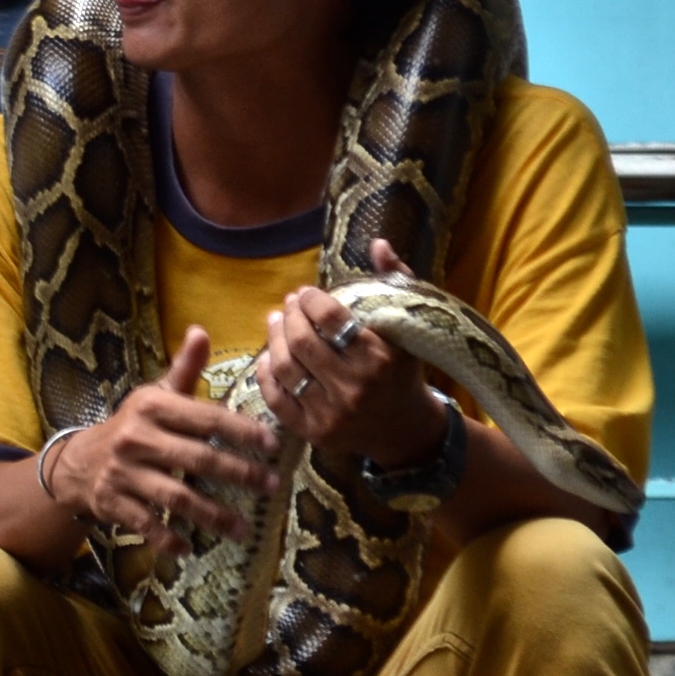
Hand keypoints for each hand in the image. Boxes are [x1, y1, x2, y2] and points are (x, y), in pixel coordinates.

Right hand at [45, 325, 281, 558]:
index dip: (242, 431)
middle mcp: (136, 438)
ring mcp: (122, 472)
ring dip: (212, 516)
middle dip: (239, 474)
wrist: (78, 462)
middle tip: (271, 487)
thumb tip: (201, 330)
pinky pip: (145, 524)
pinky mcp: (112, 502)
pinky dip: (166, 538)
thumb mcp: (155, 396)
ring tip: (242, 529)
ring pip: (175, 496)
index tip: (274, 445)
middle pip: (197, 459)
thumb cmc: (132, 427)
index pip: (206, 418)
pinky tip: (188, 547)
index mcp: (151, 407)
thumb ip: (184, 369)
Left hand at [254, 239, 450, 465]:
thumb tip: (378, 243)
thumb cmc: (403, 369)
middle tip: (288, 304)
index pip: (330, 318)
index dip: (310, 300)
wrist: (405, 428)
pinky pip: (277, 399)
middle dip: (289, 316)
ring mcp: (332, 413)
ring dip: (273, 339)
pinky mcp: (315, 432)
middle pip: (302, 342)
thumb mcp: (407, 326)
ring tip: (275, 322)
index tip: (306, 292)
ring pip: (285, 368)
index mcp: (379, 357)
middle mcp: (355, 387)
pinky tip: (267, 356)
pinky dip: (266, 375)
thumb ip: (395, 281)